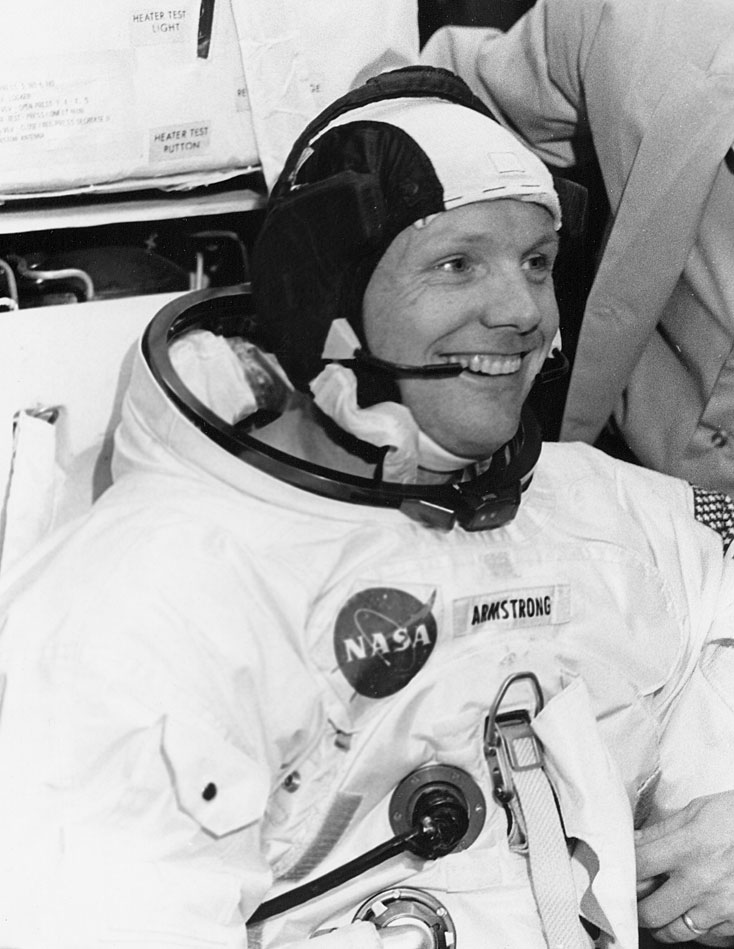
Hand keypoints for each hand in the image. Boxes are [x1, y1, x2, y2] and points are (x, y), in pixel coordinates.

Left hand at [636, 792, 733, 944]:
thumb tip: (632, 841)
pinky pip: (707, 937)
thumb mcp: (699, 811)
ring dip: (664, 923)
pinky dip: (696, 929)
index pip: (637, 868)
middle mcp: (702, 882)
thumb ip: (662, 831)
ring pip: (676, 932)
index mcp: (687, 848)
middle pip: (650, 912)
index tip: (616, 873)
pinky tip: (693, 913)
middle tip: (636, 899)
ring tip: (661, 910)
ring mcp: (722, 907)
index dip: (621, 872)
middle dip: (638, 907)